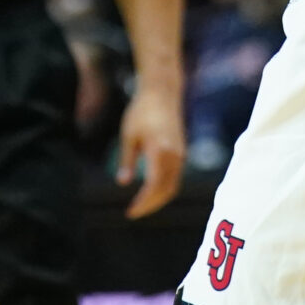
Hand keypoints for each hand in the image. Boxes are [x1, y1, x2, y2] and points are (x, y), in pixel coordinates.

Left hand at [115, 83, 186, 218]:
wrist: (162, 92)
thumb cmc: (142, 111)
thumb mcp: (129, 135)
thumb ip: (127, 160)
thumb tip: (123, 183)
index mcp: (160, 151)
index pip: (154, 186)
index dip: (143, 202)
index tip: (130, 212)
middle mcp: (174, 155)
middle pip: (166, 190)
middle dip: (151, 205)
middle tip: (134, 212)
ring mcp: (181, 153)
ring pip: (173, 185)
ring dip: (158, 198)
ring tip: (141, 205)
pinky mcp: (182, 151)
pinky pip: (176, 177)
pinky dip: (164, 188)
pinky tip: (151, 190)